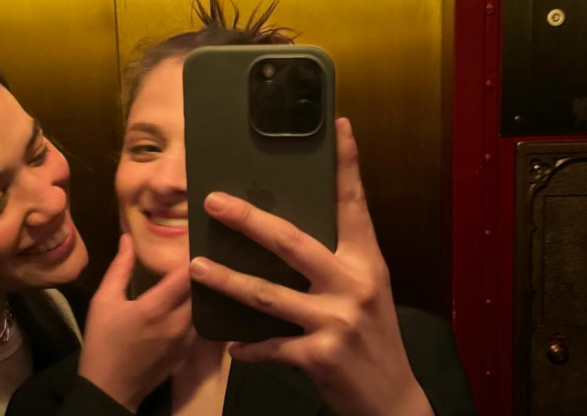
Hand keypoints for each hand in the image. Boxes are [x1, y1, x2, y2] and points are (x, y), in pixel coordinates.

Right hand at [79, 234, 195, 411]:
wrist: (109, 389)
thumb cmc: (102, 342)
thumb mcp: (103, 301)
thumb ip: (120, 268)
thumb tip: (128, 238)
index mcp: (156, 307)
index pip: (186, 273)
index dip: (192, 253)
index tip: (193, 238)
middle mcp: (178, 323)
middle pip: (201, 289)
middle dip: (200, 271)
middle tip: (199, 253)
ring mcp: (186, 340)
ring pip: (203, 307)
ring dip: (201, 291)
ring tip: (200, 274)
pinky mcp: (188, 352)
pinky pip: (201, 324)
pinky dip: (199, 310)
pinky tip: (194, 301)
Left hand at [189, 118, 433, 415]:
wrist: (391, 397)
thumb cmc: (373, 337)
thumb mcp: (366, 290)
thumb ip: (337, 262)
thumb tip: (289, 234)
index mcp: (366, 262)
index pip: (354, 205)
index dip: (346, 165)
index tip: (339, 126)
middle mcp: (354, 284)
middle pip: (292, 243)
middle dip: (249, 220)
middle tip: (214, 201)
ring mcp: (337, 320)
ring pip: (268, 294)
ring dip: (227, 280)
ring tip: (195, 267)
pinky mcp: (319, 355)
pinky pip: (270, 346)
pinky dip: (247, 346)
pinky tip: (230, 344)